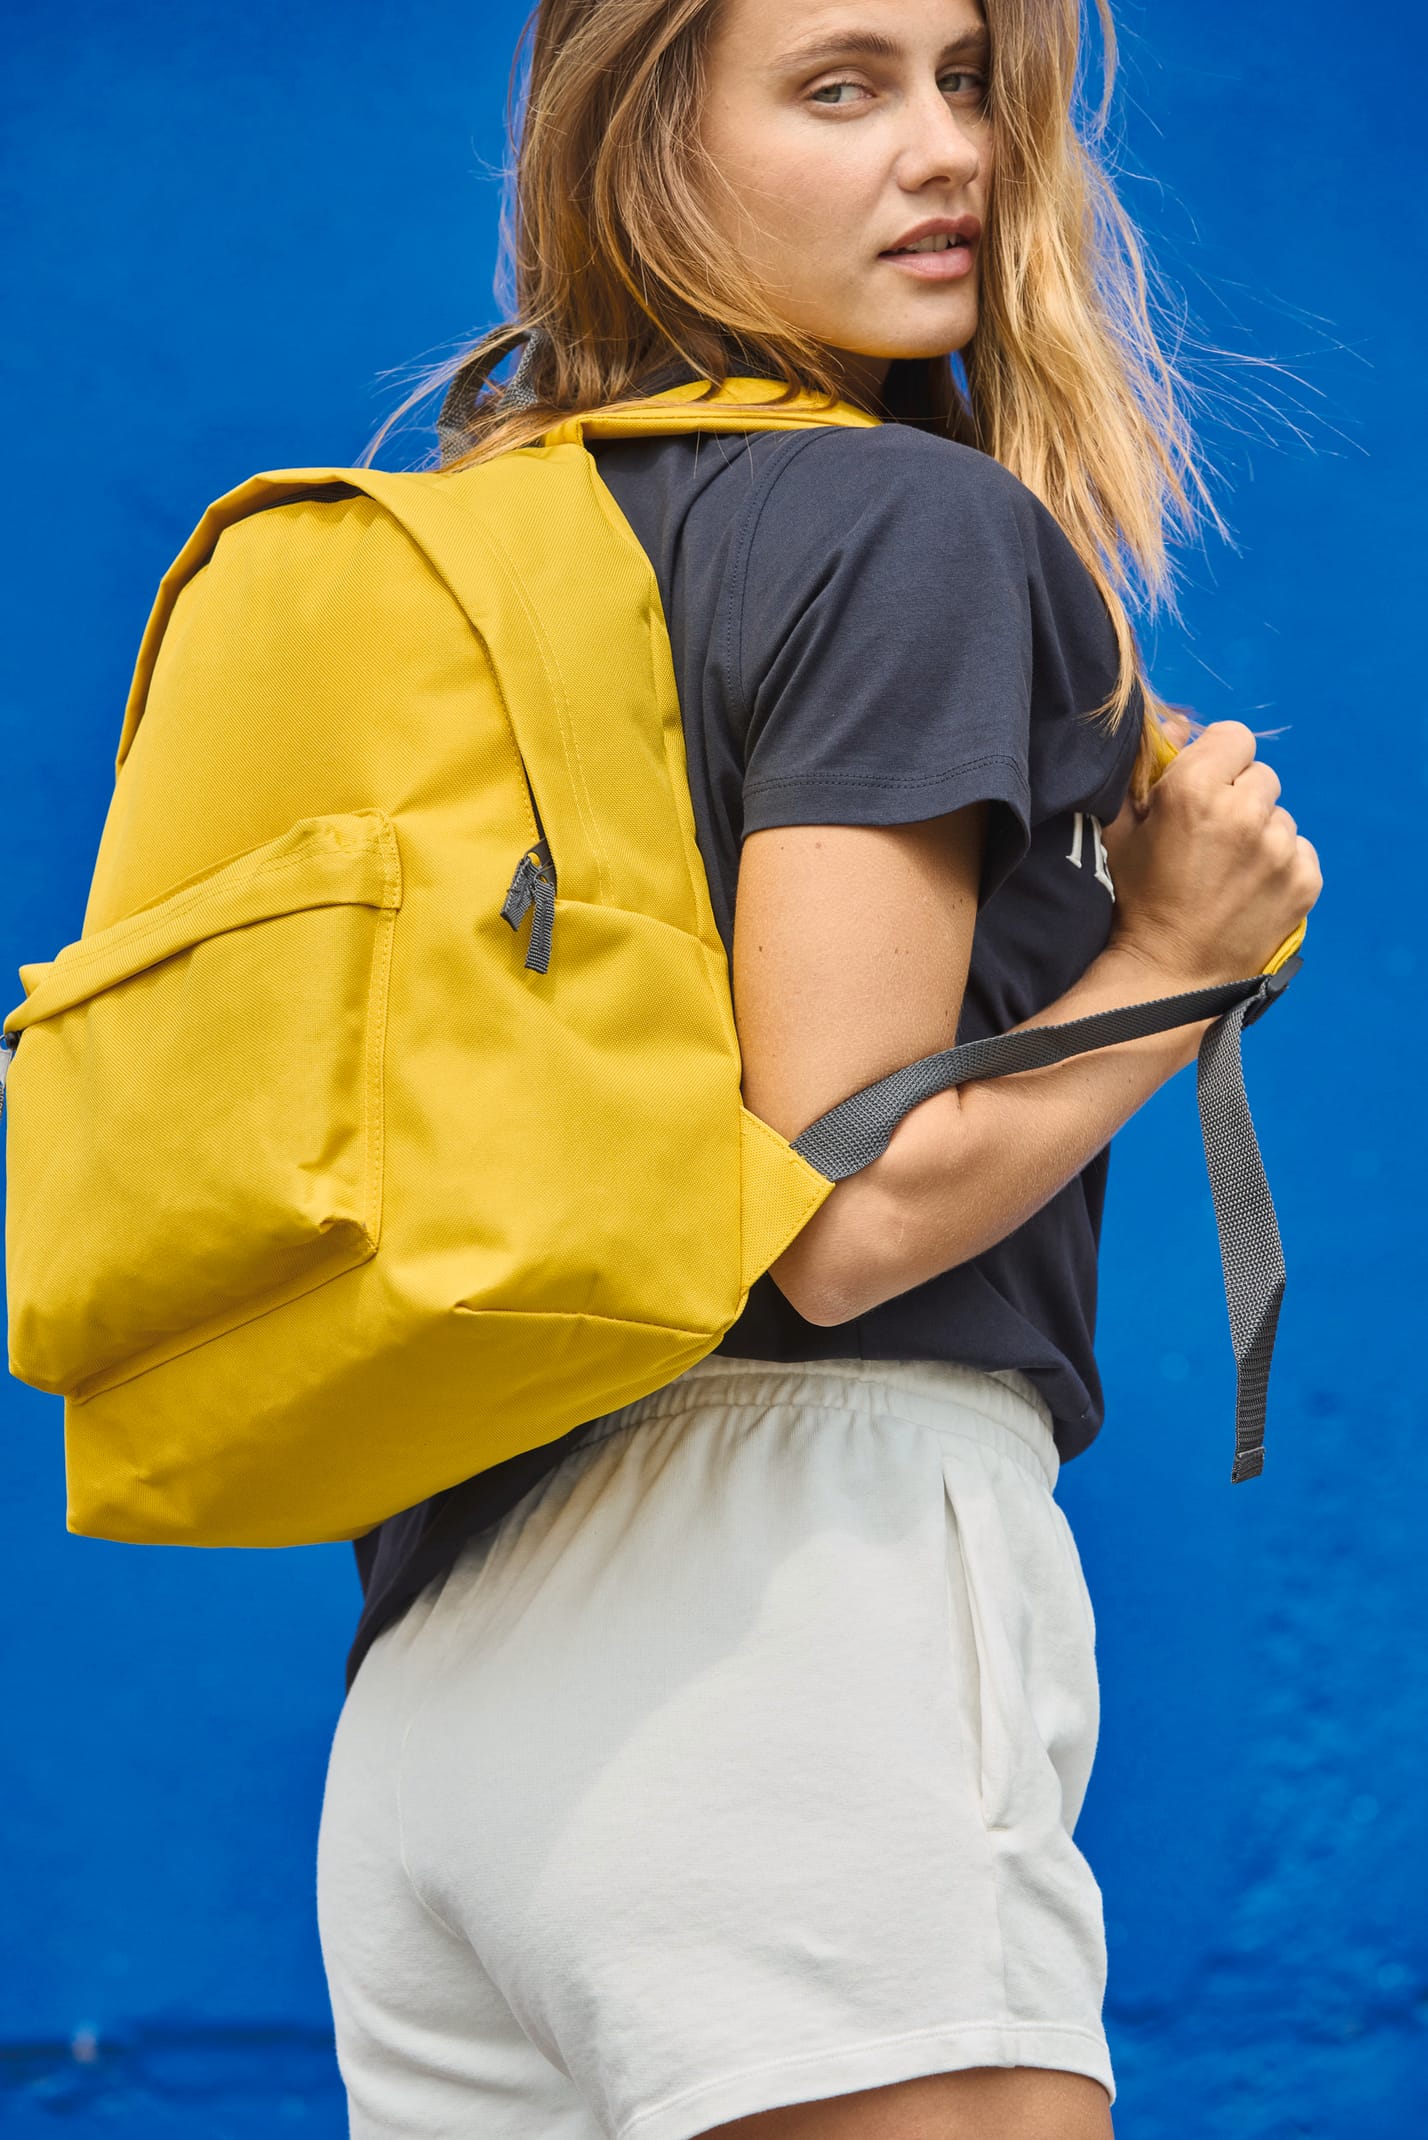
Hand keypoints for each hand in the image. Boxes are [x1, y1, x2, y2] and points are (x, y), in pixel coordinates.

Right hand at [1102, 721, 1321, 986]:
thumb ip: (1144, 769)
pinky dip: (1281, 864)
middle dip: (1239, 796)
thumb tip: (1178, 726)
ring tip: (1231, 869)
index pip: (1233, 736)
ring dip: (1260, 833)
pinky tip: (1251, 887)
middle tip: (1214, 835)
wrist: (1170, 974)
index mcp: (1194, 790)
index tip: (1204, 787)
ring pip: (1280, 816)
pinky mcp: (1304, 880)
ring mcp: (1280, 848)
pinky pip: (1300, 850)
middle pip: (1260, 775)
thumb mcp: (1121, 829)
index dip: (1217, 759)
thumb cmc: (1137, 899)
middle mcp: (1244, 812)